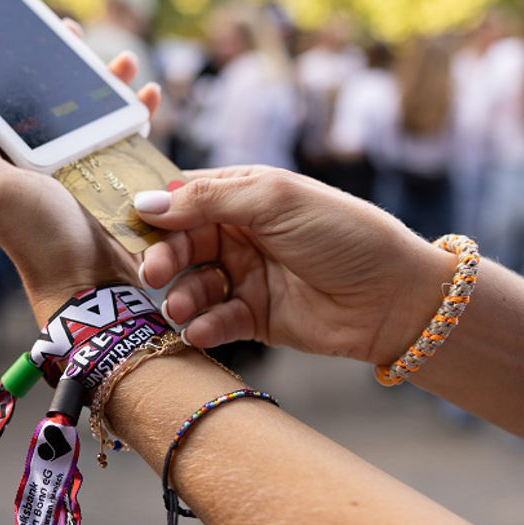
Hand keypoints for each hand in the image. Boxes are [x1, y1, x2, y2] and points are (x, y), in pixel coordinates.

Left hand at [0, 50, 161, 323]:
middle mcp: (48, 159)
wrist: (91, 286)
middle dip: (71, 66)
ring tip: (124, 61)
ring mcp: (86, 168)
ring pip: (98, 113)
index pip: (14, 101)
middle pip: (59, 101)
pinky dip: (140, 113)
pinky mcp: (119, 179)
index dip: (20, 67)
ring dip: (110, 83)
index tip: (30, 34)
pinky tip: (148, 94)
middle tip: (76, 34)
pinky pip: (130, 137)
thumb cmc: (38, 240)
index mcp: (13, 156)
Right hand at [136, 166, 454, 365]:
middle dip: (163, 257)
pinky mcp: (255, 318)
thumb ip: (209, 199)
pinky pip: (215, 321)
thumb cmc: (343, 233)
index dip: (155, 211)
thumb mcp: (276, 200)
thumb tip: (147, 203)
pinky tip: (201, 330)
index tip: (128, 225)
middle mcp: (240, 234)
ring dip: (181, 296)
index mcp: (243, 194)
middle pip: (181, 244)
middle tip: (151, 272)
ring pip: (192, 285)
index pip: (184, 197)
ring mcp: (247, 276)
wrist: (395, 296)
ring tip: (183, 306)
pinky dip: (203, 326)